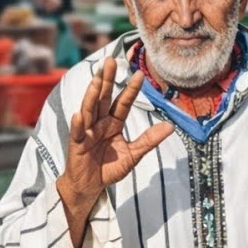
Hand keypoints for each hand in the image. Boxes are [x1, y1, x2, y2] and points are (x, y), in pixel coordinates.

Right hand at [56, 57, 173, 245]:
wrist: (91, 186)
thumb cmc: (109, 168)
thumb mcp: (133, 155)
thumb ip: (148, 140)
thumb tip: (170, 127)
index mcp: (113, 123)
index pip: (122, 103)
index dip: (130, 89)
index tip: (139, 74)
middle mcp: (100, 123)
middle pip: (103, 98)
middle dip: (106, 80)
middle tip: (109, 61)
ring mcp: (87, 132)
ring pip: (89, 110)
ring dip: (92, 95)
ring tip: (96, 80)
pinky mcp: (77, 144)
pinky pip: (78, 132)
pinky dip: (78, 123)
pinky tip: (79, 113)